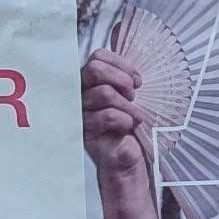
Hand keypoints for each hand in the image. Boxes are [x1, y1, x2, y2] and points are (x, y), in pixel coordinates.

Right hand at [80, 52, 166, 218]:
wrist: (130, 161)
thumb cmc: (132, 128)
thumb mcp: (132, 100)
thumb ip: (127, 80)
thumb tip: (134, 66)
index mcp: (91, 83)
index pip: (97, 57)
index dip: (120, 64)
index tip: (137, 80)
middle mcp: (81, 95)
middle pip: (94, 69)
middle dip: (121, 79)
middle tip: (134, 95)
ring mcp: (81, 113)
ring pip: (104, 93)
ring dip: (128, 105)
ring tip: (135, 117)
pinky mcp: (86, 132)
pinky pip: (107, 115)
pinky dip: (125, 120)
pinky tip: (129, 128)